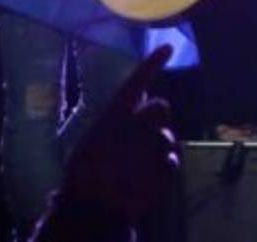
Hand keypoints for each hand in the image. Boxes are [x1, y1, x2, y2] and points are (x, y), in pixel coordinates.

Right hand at [59, 44, 177, 225]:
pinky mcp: (165, 169)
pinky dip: (164, 167)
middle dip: (156, 118)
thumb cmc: (83, 174)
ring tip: (139, 165)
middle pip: (162, 107)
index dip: (153, 62)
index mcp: (113, 115)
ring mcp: (152, 147)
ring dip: (158, 147)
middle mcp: (136, 126)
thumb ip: (112, 124)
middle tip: (144, 134)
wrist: (94, 209)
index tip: (167, 47)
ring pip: (168, 137)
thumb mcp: (92, 141)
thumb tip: (126, 115)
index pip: (136, 81)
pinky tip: (147, 178)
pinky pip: (173, 160)